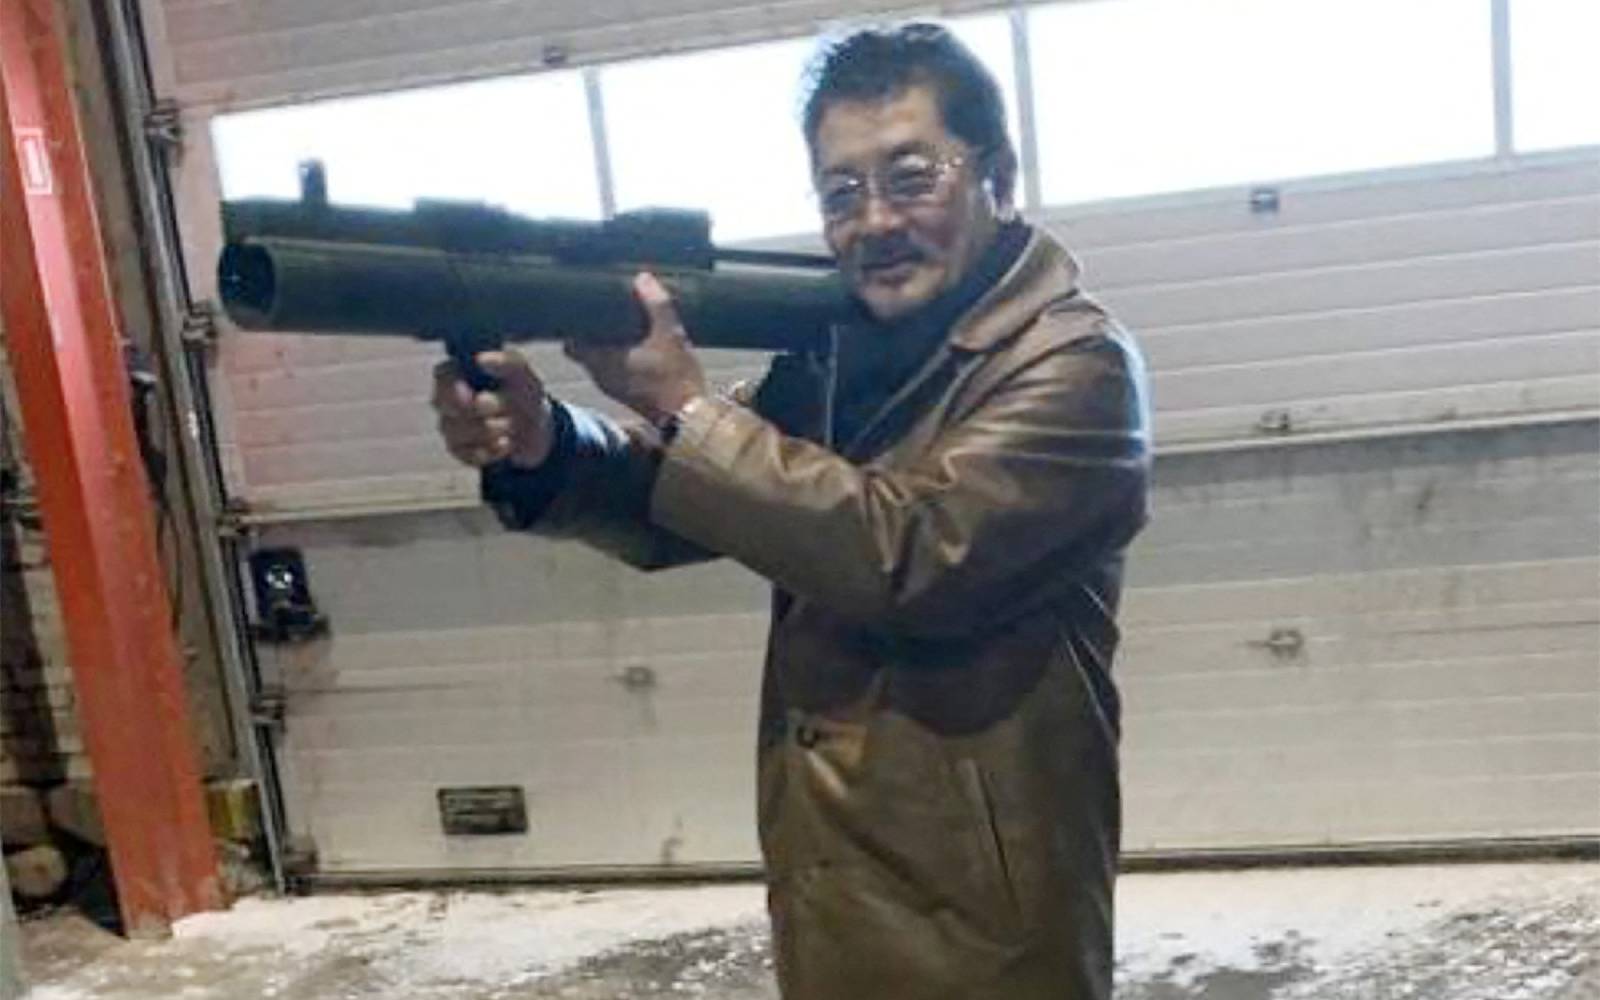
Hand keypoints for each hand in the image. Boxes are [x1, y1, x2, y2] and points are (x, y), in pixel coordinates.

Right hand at [431, 349, 553, 467]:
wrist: (537, 429)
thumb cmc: (525, 394)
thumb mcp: (525, 376)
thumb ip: (506, 362)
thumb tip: (481, 359)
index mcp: (460, 372)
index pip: (442, 375)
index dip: (454, 388)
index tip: (475, 398)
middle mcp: (448, 397)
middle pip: (445, 405)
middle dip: (482, 410)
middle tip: (508, 411)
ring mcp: (449, 425)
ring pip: (458, 432)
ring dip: (493, 430)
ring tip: (511, 425)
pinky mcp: (458, 450)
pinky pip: (468, 454)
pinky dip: (492, 450)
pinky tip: (505, 444)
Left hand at [564, 272, 707, 425]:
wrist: (689, 419)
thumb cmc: (676, 379)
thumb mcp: (671, 335)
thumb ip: (657, 304)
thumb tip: (643, 278)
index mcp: (603, 361)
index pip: (570, 344)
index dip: (573, 327)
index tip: (582, 310)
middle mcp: (601, 377)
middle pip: (583, 352)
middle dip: (591, 333)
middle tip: (605, 312)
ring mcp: (613, 388)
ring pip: (598, 363)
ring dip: (605, 347)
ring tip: (621, 327)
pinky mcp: (626, 395)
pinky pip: (612, 372)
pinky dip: (617, 359)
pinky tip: (636, 347)